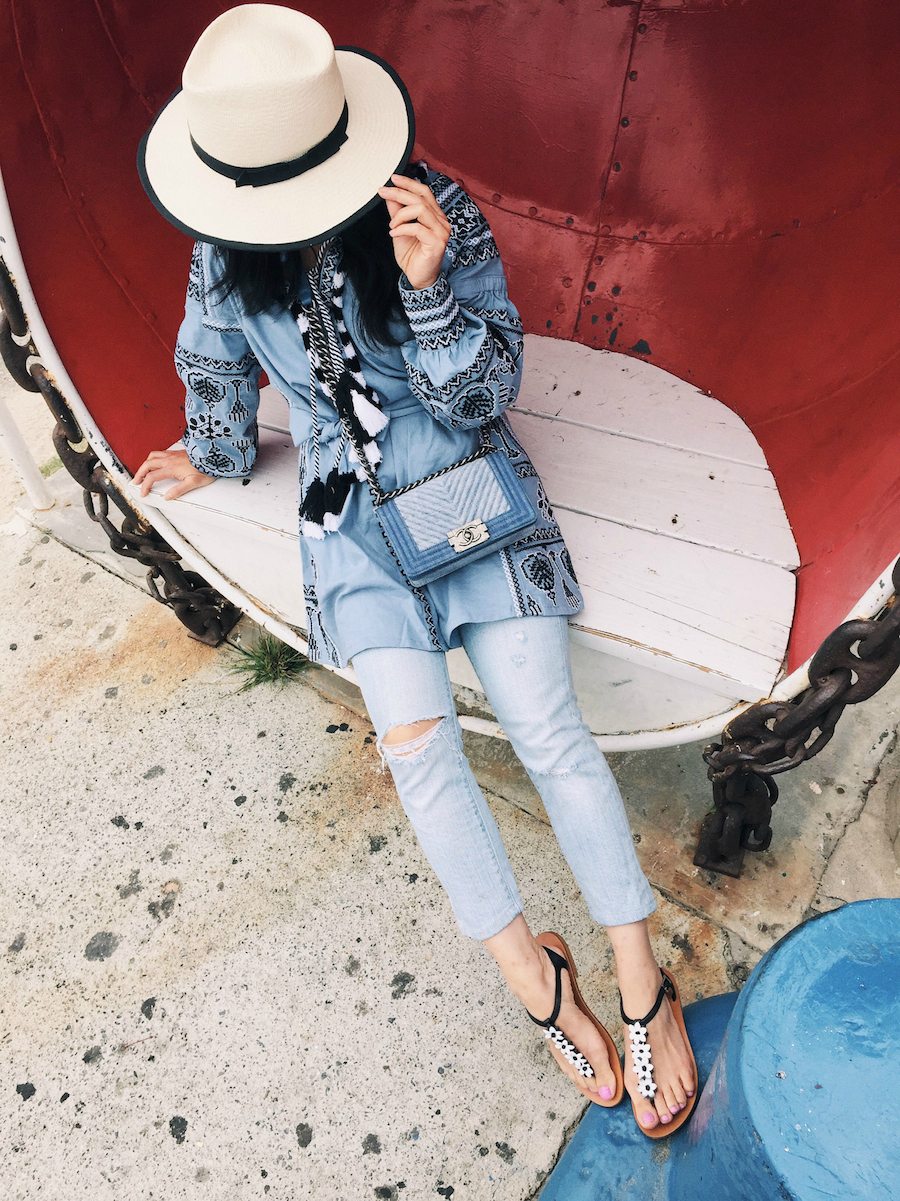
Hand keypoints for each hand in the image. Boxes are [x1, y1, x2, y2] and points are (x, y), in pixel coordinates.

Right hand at [133, 448, 214, 499]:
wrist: (213, 455)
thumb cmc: (206, 468)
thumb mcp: (194, 483)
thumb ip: (179, 490)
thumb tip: (167, 496)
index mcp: (171, 468)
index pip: (152, 477)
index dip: (145, 486)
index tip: (143, 492)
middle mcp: (170, 459)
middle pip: (147, 465)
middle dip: (139, 474)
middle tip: (136, 481)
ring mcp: (173, 454)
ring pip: (152, 456)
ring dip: (145, 464)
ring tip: (143, 471)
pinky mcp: (177, 451)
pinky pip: (160, 452)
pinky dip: (153, 458)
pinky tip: (156, 462)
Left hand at [377, 173, 450, 290]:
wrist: (418, 278)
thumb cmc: (412, 256)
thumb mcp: (400, 229)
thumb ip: (397, 212)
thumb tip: (390, 195)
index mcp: (435, 216)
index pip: (424, 192)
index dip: (408, 183)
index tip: (393, 179)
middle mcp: (441, 221)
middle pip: (421, 198)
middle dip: (399, 193)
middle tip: (383, 192)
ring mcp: (441, 232)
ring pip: (420, 209)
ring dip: (401, 214)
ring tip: (392, 225)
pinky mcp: (437, 243)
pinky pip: (417, 228)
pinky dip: (402, 229)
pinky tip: (393, 234)